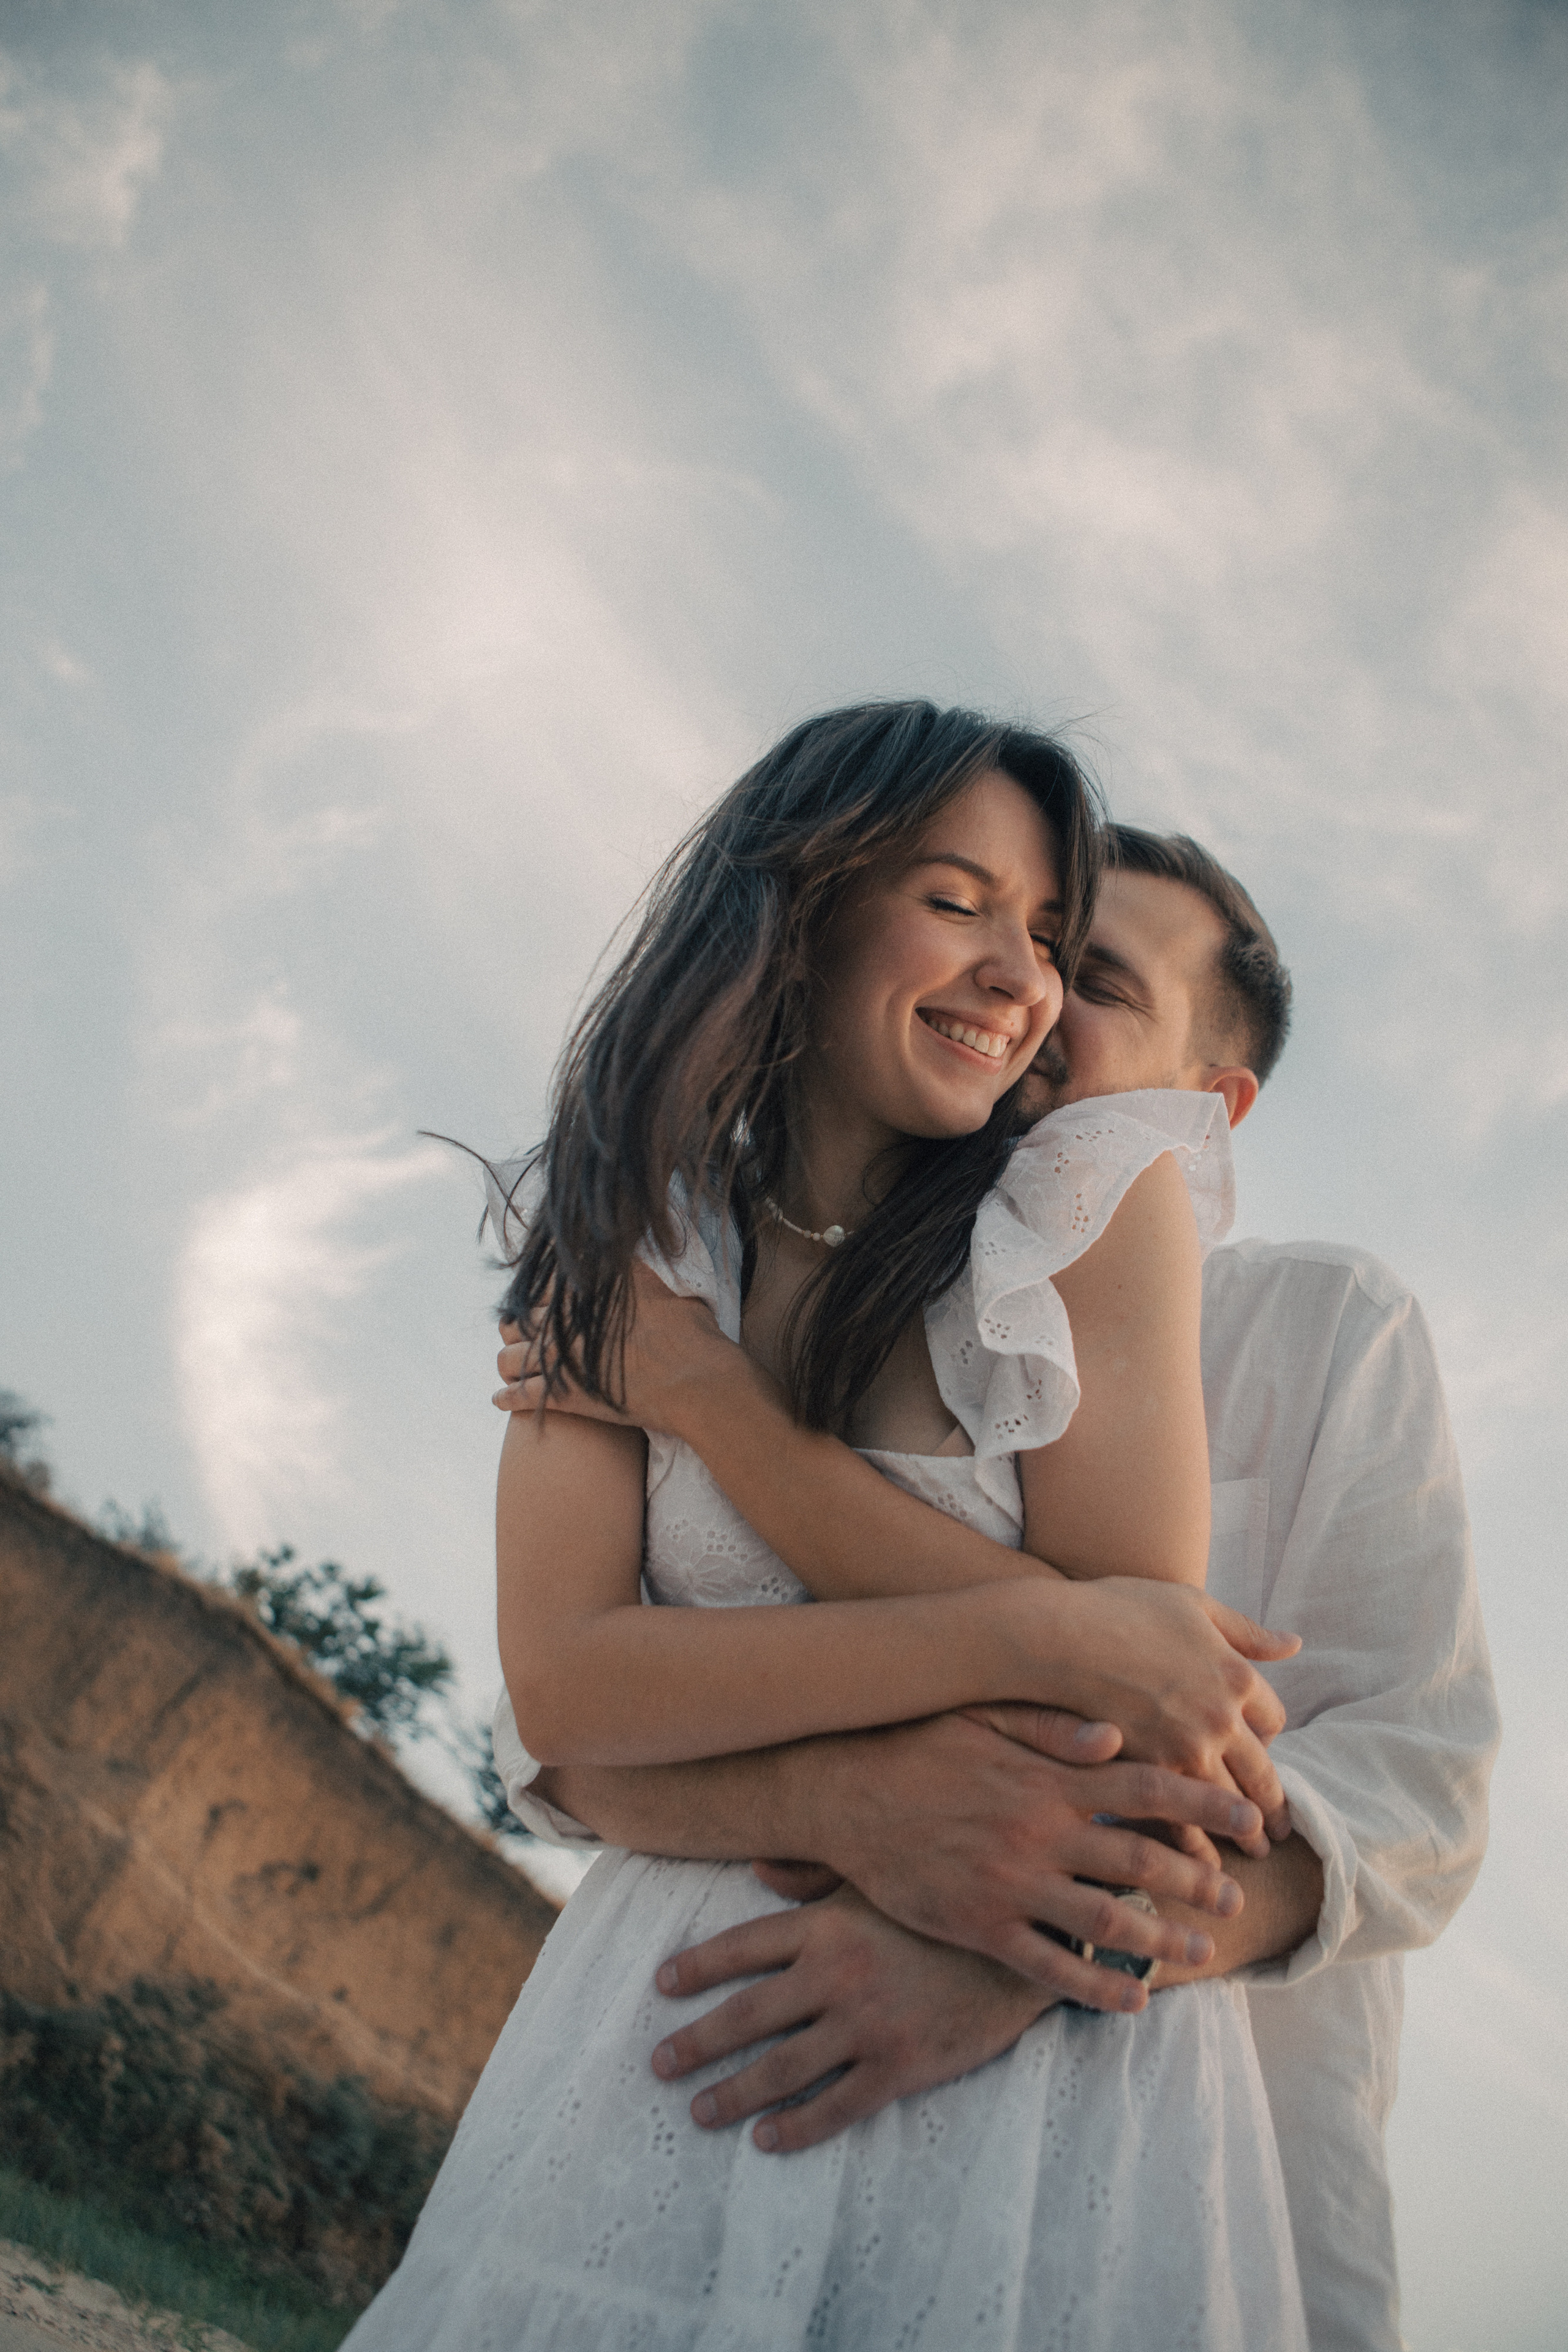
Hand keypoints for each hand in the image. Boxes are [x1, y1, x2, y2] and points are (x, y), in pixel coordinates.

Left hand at [493, 1262, 730, 1427]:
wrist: (700, 1383)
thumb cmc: (693, 1335)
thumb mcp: (667, 1286)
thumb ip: (638, 1269)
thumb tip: (633, 1243)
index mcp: (587, 1292)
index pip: (542, 1286)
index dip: (536, 1294)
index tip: (535, 1301)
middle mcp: (567, 1321)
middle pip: (519, 1319)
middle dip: (515, 1327)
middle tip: (517, 1334)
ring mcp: (562, 1359)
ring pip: (509, 1357)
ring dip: (506, 1363)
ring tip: (508, 1368)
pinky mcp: (565, 1396)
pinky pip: (520, 1396)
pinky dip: (506, 1398)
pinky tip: (499, 1400)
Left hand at [651, 1884, 1052, 2153]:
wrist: (1025, 1946)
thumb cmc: (947, 1906)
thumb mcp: (881, 1878)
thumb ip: (815, 1874)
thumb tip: (756, 1866)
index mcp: (826, 1924)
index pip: (742, 1948)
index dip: (697, 1967)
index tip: (661, 1985)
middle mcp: (836, 1975)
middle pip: (747, 2014)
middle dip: (697, 2042)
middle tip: (659, 2063)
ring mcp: (866, 2024)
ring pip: (782, 2067)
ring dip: (733, 2093)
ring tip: (700, 2111)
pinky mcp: (900, 2066)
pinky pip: (836, 2105)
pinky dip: (797, 2126)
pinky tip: (767, 2140)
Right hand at [809, 1708, 1249, 1989]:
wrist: (844, 1794)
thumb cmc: (918, 1746)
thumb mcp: (983, 1715)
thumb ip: (1052, 1725)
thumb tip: (1119, 1734)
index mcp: (1047, 1780)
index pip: (1146, 1789)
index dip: (1203, 1804)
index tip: (1248, 1817)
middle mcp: (1039, 1834)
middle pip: (1140, 1862)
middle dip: (1198, 1881)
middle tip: (1235, 1897)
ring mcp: (1011, 1885)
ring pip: (1107, 1922)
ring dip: (1163, 1940)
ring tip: (1203, 1952)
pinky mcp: (981, 1927)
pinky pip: (1050, 1968)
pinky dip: (1098, 1987)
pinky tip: (1133, 1998)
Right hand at [1032, 1579, 1298, 1850]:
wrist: (1057, 1635)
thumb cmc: (1120, 1609)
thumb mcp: (1192, 1603)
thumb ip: (1245, 1630)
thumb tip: (1294, 1644)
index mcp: (1235, 1675)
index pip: (1273, 1719)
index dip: (1268, 1736)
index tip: (1261, 1750)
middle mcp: (1221, 1718)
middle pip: (1261, 1773)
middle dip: (1272, 1804)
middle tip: (1277, 1829)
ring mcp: (1186, 1749)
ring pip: (1230, 1805)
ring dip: (1243, 1831)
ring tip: (1252, 1852)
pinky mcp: (1148, 1772)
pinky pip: (1185, 1819)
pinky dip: (1198, 1844)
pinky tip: (1204, 1859)